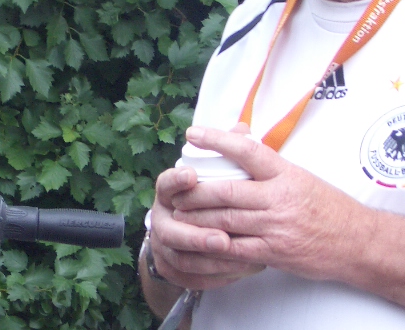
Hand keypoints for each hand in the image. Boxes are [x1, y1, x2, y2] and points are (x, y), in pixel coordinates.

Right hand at [149, 136, 264, 290]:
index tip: (192, 175)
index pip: (165, 184)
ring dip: (208, 261)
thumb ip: (226, 153)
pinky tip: (240, 271)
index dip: (176, 180)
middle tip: (222, 239)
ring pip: (182, 258)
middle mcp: (162, 218)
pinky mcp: (173, 270)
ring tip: (237, 259)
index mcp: (169, 193)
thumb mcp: (212, 176)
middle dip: (197, 235)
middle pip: (171, 229)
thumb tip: (242, 127)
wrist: (185, 237)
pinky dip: (215, 276)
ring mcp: (165, 246)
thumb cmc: (206, 199)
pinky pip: (191, 277)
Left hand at [167, 125, 372, 280]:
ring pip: (226, 220)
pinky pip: (237, 248)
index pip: (247, 150)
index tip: (193, 134)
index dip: (217, 140)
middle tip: (175, 188)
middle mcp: (278, 198)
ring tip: (178, 213)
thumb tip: (238, 136)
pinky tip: (199, 240)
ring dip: (197, 217)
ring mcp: (275, 227)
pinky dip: (214, 244)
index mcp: (285, 174)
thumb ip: (268, 162)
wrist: (357, 243)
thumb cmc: (328, 206)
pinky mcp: (274, 253)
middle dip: (195, 191)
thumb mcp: (300, 175)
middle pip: (226, 191)